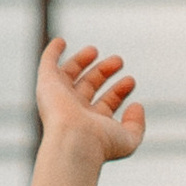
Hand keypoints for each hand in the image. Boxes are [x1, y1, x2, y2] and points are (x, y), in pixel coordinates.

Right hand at [34, 37, 145, 164]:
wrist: (75, 140)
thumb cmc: (101, 144)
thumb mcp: (129, 139)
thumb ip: (137, 125)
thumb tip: (137, 105)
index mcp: (91, 123)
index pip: (106, 103)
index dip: (119, 91)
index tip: (131, 81)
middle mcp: (74, 110)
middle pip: (89, 86)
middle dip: (104, 72)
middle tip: (119, 60)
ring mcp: (60, 96)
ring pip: (70, 74)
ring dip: (83, 60)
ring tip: (95, 50)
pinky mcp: (47, 84)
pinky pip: (47, 63)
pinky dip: (52, 52)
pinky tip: (61, 42)